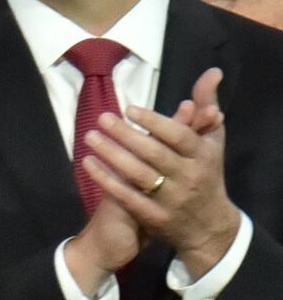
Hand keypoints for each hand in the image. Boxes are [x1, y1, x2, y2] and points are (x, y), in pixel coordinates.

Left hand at [80, 64, 241, 277]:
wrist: (207, 225)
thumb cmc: (205, 174)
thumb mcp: (210, 143)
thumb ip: (204, 109)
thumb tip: (211, 73)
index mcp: (203, 156)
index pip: (179, 136)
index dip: (155, 122)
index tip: (129, 108)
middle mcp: (189, 177)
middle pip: (154, 153)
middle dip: (126, 135)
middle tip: (102, 117)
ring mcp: (171, 199)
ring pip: (138, 174)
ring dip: (112, 155)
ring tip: (90, 137)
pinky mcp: (154, 217)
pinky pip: (127, 197)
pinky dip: (106, 180)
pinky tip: (88, 164)